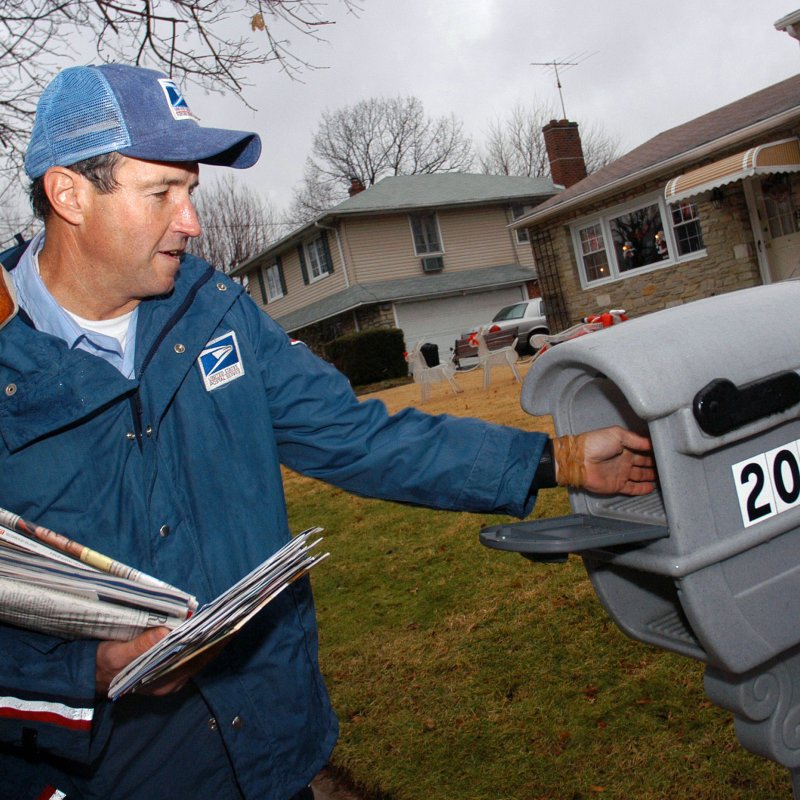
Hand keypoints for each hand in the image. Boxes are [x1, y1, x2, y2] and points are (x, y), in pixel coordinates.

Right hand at [96, 626, 226, 696]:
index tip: (227, 625)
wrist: (90, 676)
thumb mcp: (115, 655)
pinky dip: (199, 642)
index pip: (197, 660)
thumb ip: (139, 646)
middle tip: (231, 617)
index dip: (213, 643)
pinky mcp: (167, 671)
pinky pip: (190, 657)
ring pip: (198, 658)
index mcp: (163, 682)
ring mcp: (171, 678)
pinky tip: (204, 628)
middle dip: (216, 639)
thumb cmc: (102, 665)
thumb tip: (164, 633)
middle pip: (201, 659)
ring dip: (210, 640)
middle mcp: (172, 682)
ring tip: (222, 619)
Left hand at [554, 426, 655, 494]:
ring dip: (650, 477)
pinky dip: (642, 489)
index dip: (653, 452)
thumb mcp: (617, 434)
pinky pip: (632, 488)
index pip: (642, 450)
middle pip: (643, 464)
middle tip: (668, 467)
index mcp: (624, 447)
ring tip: (663, 478)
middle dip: (654, 465)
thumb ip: (635, 439)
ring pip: (640, 476)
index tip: (665, 453)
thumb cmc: (596, 443)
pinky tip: (651, 488)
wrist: (579, 460)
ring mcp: (621, 473)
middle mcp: (624, 460)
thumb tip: (651, 443)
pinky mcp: (617, 485)